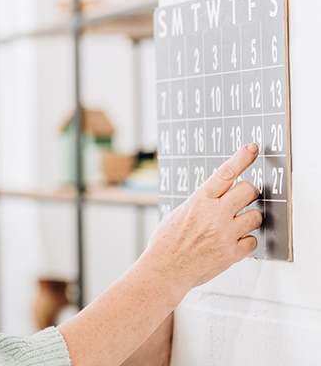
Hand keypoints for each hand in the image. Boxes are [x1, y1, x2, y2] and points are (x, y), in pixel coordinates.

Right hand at [146, 143, 262, 289]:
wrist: (164, 270)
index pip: (225, 174)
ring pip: (256, 216)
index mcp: (198, 202)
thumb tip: (220, 194)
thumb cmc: (166, 243)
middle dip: (248, 193)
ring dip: (248, 219)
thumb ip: (201, 202)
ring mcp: (225, 235)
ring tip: (234, 225)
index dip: (241, 158)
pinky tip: (232, 242)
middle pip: (249, 191)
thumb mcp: (179, 213)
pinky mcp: (232, 253)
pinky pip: (253, 241)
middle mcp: (214, 216)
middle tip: (242, 200)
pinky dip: (245, 241)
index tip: (252, 149)